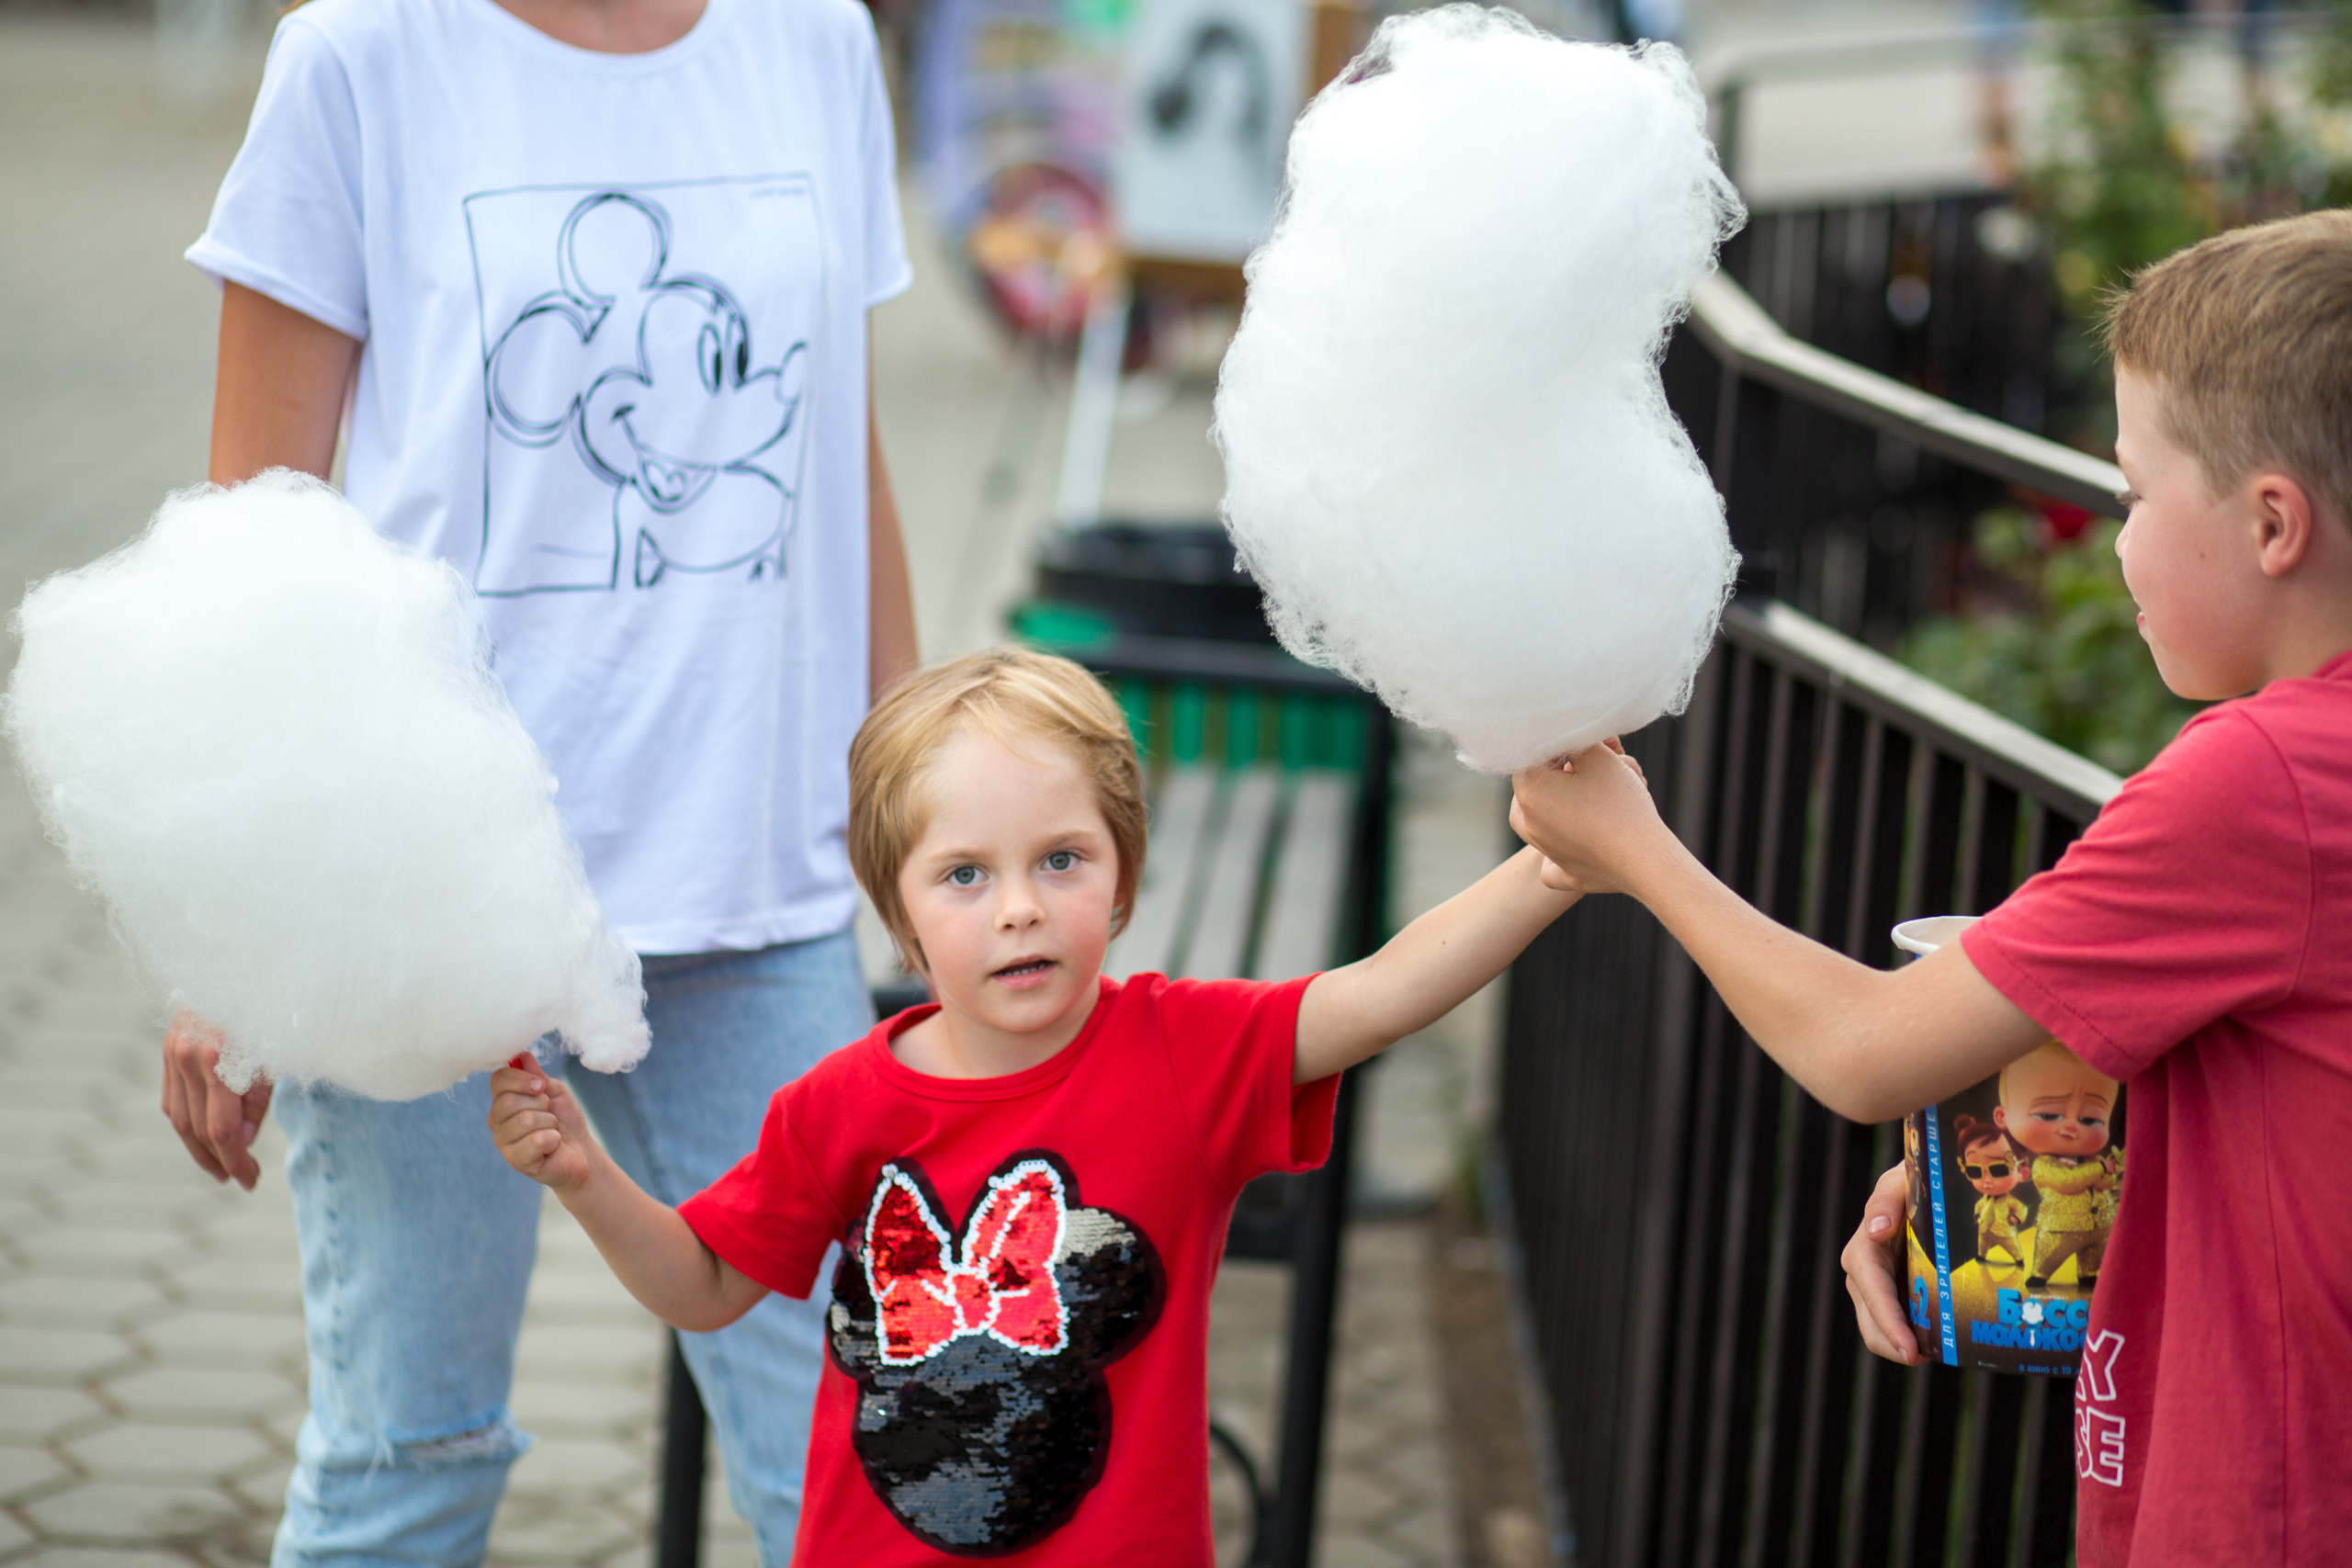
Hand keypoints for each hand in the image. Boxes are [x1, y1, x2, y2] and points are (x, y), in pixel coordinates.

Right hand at [160, 1011, 272, 1189]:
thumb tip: (243, 1139)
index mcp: (220, 1059)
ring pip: (178, 1115)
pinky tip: (203, 1137)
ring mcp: (173, 1050)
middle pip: (196, 1127)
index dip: (237, 1161)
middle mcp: (189, 1056)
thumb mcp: (276, 1054)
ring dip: (198, 1146)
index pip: (222, 1129)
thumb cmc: (273, 1007)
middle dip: (218, 1159)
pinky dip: (186, 1120)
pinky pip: (172, 1096)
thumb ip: (257, 1100)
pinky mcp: (168, 1046)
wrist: (244, 960)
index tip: (251, 1181)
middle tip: (238, 1178)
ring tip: (221, 1166)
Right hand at [489, 1054, 597, 1190]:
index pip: (498, 1080)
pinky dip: (553, 1139)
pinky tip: (553, 1145)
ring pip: (525, 1120)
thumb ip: (537, 1075)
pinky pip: (537, 1140)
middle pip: (509, 1101)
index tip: (542, 1087)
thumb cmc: (565, 1120)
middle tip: (550, 1114)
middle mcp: (497, 1121)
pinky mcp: (516, 1161)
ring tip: (552, 1130)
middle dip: (541, 1104)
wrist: (581, 1150)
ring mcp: (504, 1142)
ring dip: (549, 1123)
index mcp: (502, 1100)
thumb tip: (522, 1056)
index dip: (522, 1079)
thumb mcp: (554, 1091)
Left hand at [1509, 739, 1665, 897]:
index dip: (1570, 743)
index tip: (1599, 744)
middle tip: (1609, 762)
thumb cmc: (1620, 804)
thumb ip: (1576, 738)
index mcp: (1528, 792)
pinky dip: (1571, 840)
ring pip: (1551, 811)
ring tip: (1609, 791)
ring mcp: (1543, 850)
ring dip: (1575, 797)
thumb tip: (1568, 734)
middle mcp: (1526, 823)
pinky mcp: (1563, 872)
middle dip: (1573, 768)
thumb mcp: (1597, 755)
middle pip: (1544, 781)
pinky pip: (1558, 851)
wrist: (1645, 859)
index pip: (1538, 753)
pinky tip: (1589, 832)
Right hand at [1841, 1162, 1921, 1365]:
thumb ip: (1886, 1201)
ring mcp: (1878, 1291)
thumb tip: (1874, 1232)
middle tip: (1929, 1358)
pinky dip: (1916, 1339)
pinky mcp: (1895, 1299)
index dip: (1890, 1325)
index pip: (1873, 1294)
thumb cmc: (1916, 1183)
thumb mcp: (1901, 1182)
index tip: (1912, 1352)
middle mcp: (1863, 1276)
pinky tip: (1940, 1342)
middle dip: (1895, 1345)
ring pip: (1881, 1331)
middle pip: (1872, 1323)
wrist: (1927, 1190)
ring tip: (1939, 1352)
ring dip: (1905, 1346)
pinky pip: (1900, 1327)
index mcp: (1863, 1252)